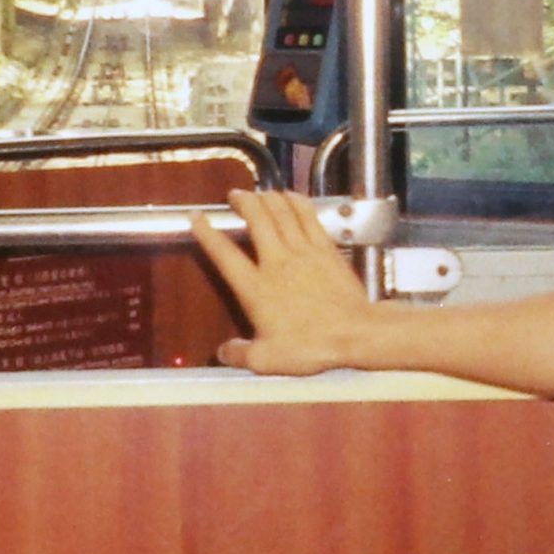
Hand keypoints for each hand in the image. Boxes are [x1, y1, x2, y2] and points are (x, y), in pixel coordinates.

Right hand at [190, 187, 379, 374]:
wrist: (355, 333)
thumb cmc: (312, 346)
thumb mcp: (267, 360)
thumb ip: (240, 354)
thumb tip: (223, 352)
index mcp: (256, 289)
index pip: (225, 254)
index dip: (207, 234)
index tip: (197, 218)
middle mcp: (277, 263)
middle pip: (256, 219)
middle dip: (243, 202)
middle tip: (234, 196)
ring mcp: (303, 252)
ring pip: (281, 212)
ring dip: (267, 197)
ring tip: (258, 193)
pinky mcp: (326, 249)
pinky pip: (308, 216)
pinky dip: (296, 201)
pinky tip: (291, 195)